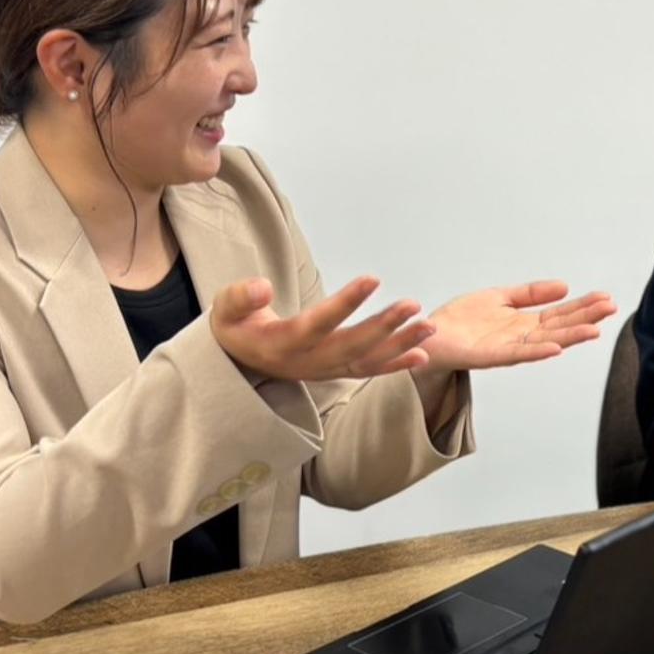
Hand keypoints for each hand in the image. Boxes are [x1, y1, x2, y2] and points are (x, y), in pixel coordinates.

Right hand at [209, 275, 433, 382]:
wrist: (239, 359)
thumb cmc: (236, 325)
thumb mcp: (225, 309)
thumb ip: (240, 297)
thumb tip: (262, 285)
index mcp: (282, 344)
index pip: (317, 324)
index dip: (345, 303)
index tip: (372, 279)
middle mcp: (308, 362)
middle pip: (351, 347)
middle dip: (385, 326)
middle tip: (413, 305)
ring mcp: (324, 371)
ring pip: (367, 361)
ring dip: (400, 345)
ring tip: (429, 326)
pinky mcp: (335, 373)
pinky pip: (369, 371)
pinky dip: (397, 364)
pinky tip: (423, 353)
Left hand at [419, 281, 615, 372]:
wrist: (429, 336)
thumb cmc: (461, 320)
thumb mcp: (500, 297)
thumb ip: (530, 294)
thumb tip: (564, 286)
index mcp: (524, 323)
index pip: (561, 314)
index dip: (584, 306)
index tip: (606, 298)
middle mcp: (521, 337)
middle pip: (560, 326)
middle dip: (586, 317)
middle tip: (611, 308)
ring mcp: (507, 348)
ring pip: (545, 342)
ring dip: (570, 337)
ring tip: (594, 330)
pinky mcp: (489, 356)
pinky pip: (517, 354)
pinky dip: (537, 351)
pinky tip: (556, 347)